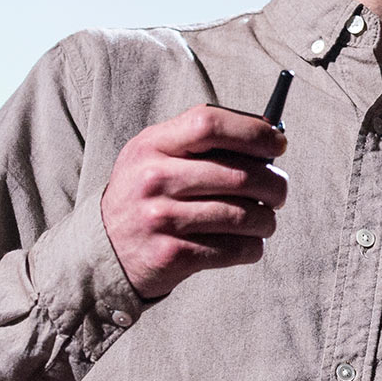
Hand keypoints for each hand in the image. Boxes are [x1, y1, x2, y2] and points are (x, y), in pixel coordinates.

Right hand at [101, 105, 288, 298]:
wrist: (102, 250)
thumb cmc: (146, 194)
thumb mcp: (155, 154)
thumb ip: (202, 141)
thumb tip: (270, 136)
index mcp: (152, 145)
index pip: (209, 124)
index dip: (254, 132)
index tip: (278, 145)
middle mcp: (153, 179)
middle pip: (239, 175)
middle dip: (275, 185)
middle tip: (279, 192)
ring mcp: (161, 220)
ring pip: (245, 216)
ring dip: (268, 220)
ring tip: (265, 220)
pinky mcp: (172, 256)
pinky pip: (235, 249)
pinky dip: (254, 247)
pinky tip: (249, 242)